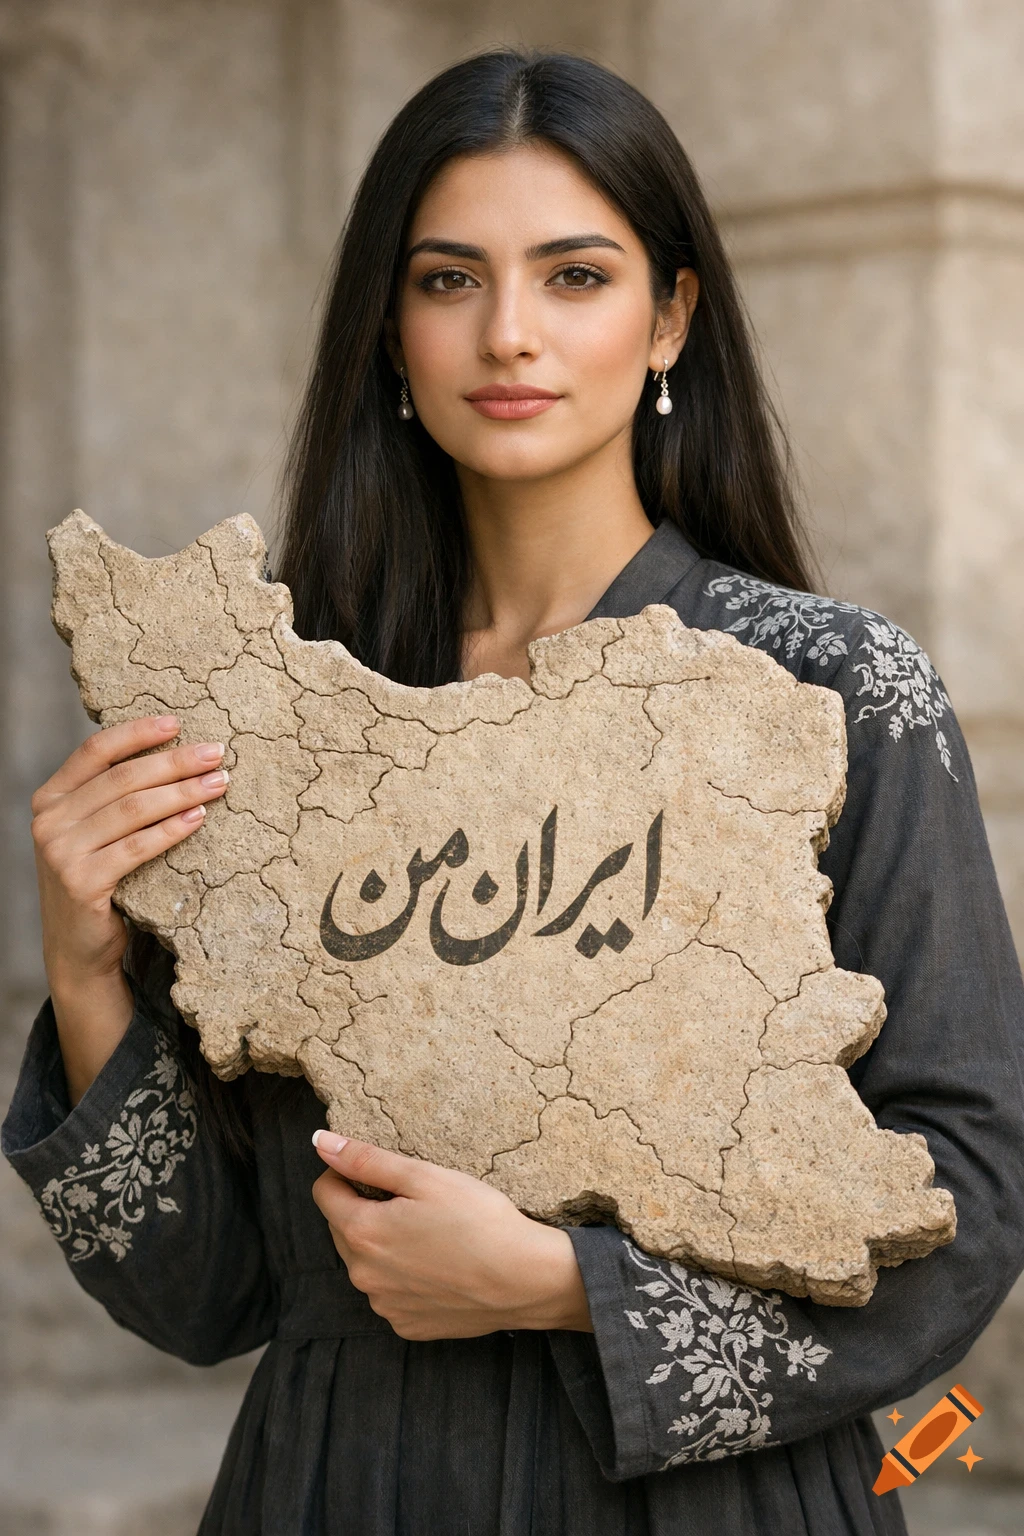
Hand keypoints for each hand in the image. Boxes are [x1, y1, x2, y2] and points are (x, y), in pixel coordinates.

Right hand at [31, 714, 229, 1100]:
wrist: (78, 950)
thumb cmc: (100, 882)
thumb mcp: (94, 834)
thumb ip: (112, 797)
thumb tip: (173, 752)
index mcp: (50, 799)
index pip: (95, 751)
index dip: (137, 733)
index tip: (177, 723)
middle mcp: (49, 821)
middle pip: (122, 778)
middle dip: (174, 761)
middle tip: (217, 753)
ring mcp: (61, 852)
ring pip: (133, 808)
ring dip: (182, 791)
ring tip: (219, 783)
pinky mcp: (81, 883)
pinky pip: (137, 847)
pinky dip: (171, 829)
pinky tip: (198, 817)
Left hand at [312, 1132, 592, 1339]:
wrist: (525, 1279)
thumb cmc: (479, 1220)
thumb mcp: (424, 1177)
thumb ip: (366, 1159)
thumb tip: (320, 1142)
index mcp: (361, 1232)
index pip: (324, 1192)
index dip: (348, 1173)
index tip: (382, 1173)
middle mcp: (363, 1275)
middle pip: (343, 1228)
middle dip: (367, 1209)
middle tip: (415, 1202)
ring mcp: (384, 1305)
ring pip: (366, 1262)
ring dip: (384, 1245)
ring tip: (431, 1235)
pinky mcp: (406, 1325)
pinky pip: (390, 1293)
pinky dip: (404, 1277)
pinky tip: (439, 1266)